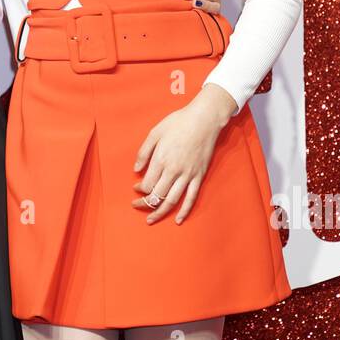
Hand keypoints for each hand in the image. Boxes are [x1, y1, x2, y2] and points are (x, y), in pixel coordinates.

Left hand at [132, 83, 236, 224]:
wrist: (204, 119)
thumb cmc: (178, 122)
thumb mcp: (155, 132)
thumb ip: (144, 152)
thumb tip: (136, 169)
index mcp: (161, 159)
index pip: (147, 184)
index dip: (139, 189)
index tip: (136, 187)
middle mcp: (174, 170)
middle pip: (156, 195)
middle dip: (144, 204)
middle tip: (137, 205)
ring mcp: (188, 175)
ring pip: (172, 201)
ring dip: (160, 213)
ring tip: (151, 219)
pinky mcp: (199, 176)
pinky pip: (191, 198)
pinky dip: (184, 211)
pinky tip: (178, 220)